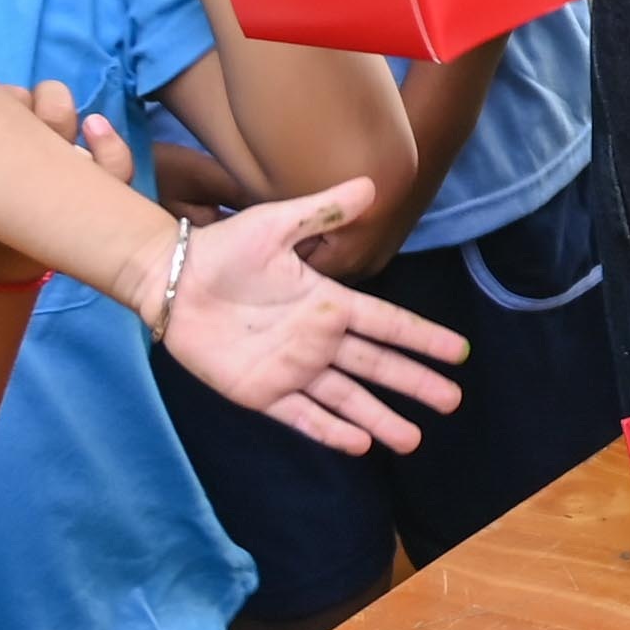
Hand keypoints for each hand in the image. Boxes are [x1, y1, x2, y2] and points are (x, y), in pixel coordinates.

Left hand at [159, 185, 462, 450]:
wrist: (172, 279)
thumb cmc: (224, 249)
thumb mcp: (276, 223)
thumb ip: (323, 211)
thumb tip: (371, 184)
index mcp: (326, 302)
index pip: (385, 322)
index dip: (421, 337)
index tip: (457, 352)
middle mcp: (317, 340)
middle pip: (375, 365)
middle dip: (413, 383)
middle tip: (451, 402)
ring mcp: (291, 369)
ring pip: (346, 399)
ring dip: (379, 418)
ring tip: (411, 440)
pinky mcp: (260, 391)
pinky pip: (302, 415)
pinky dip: (329, 430)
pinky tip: (359, 444)